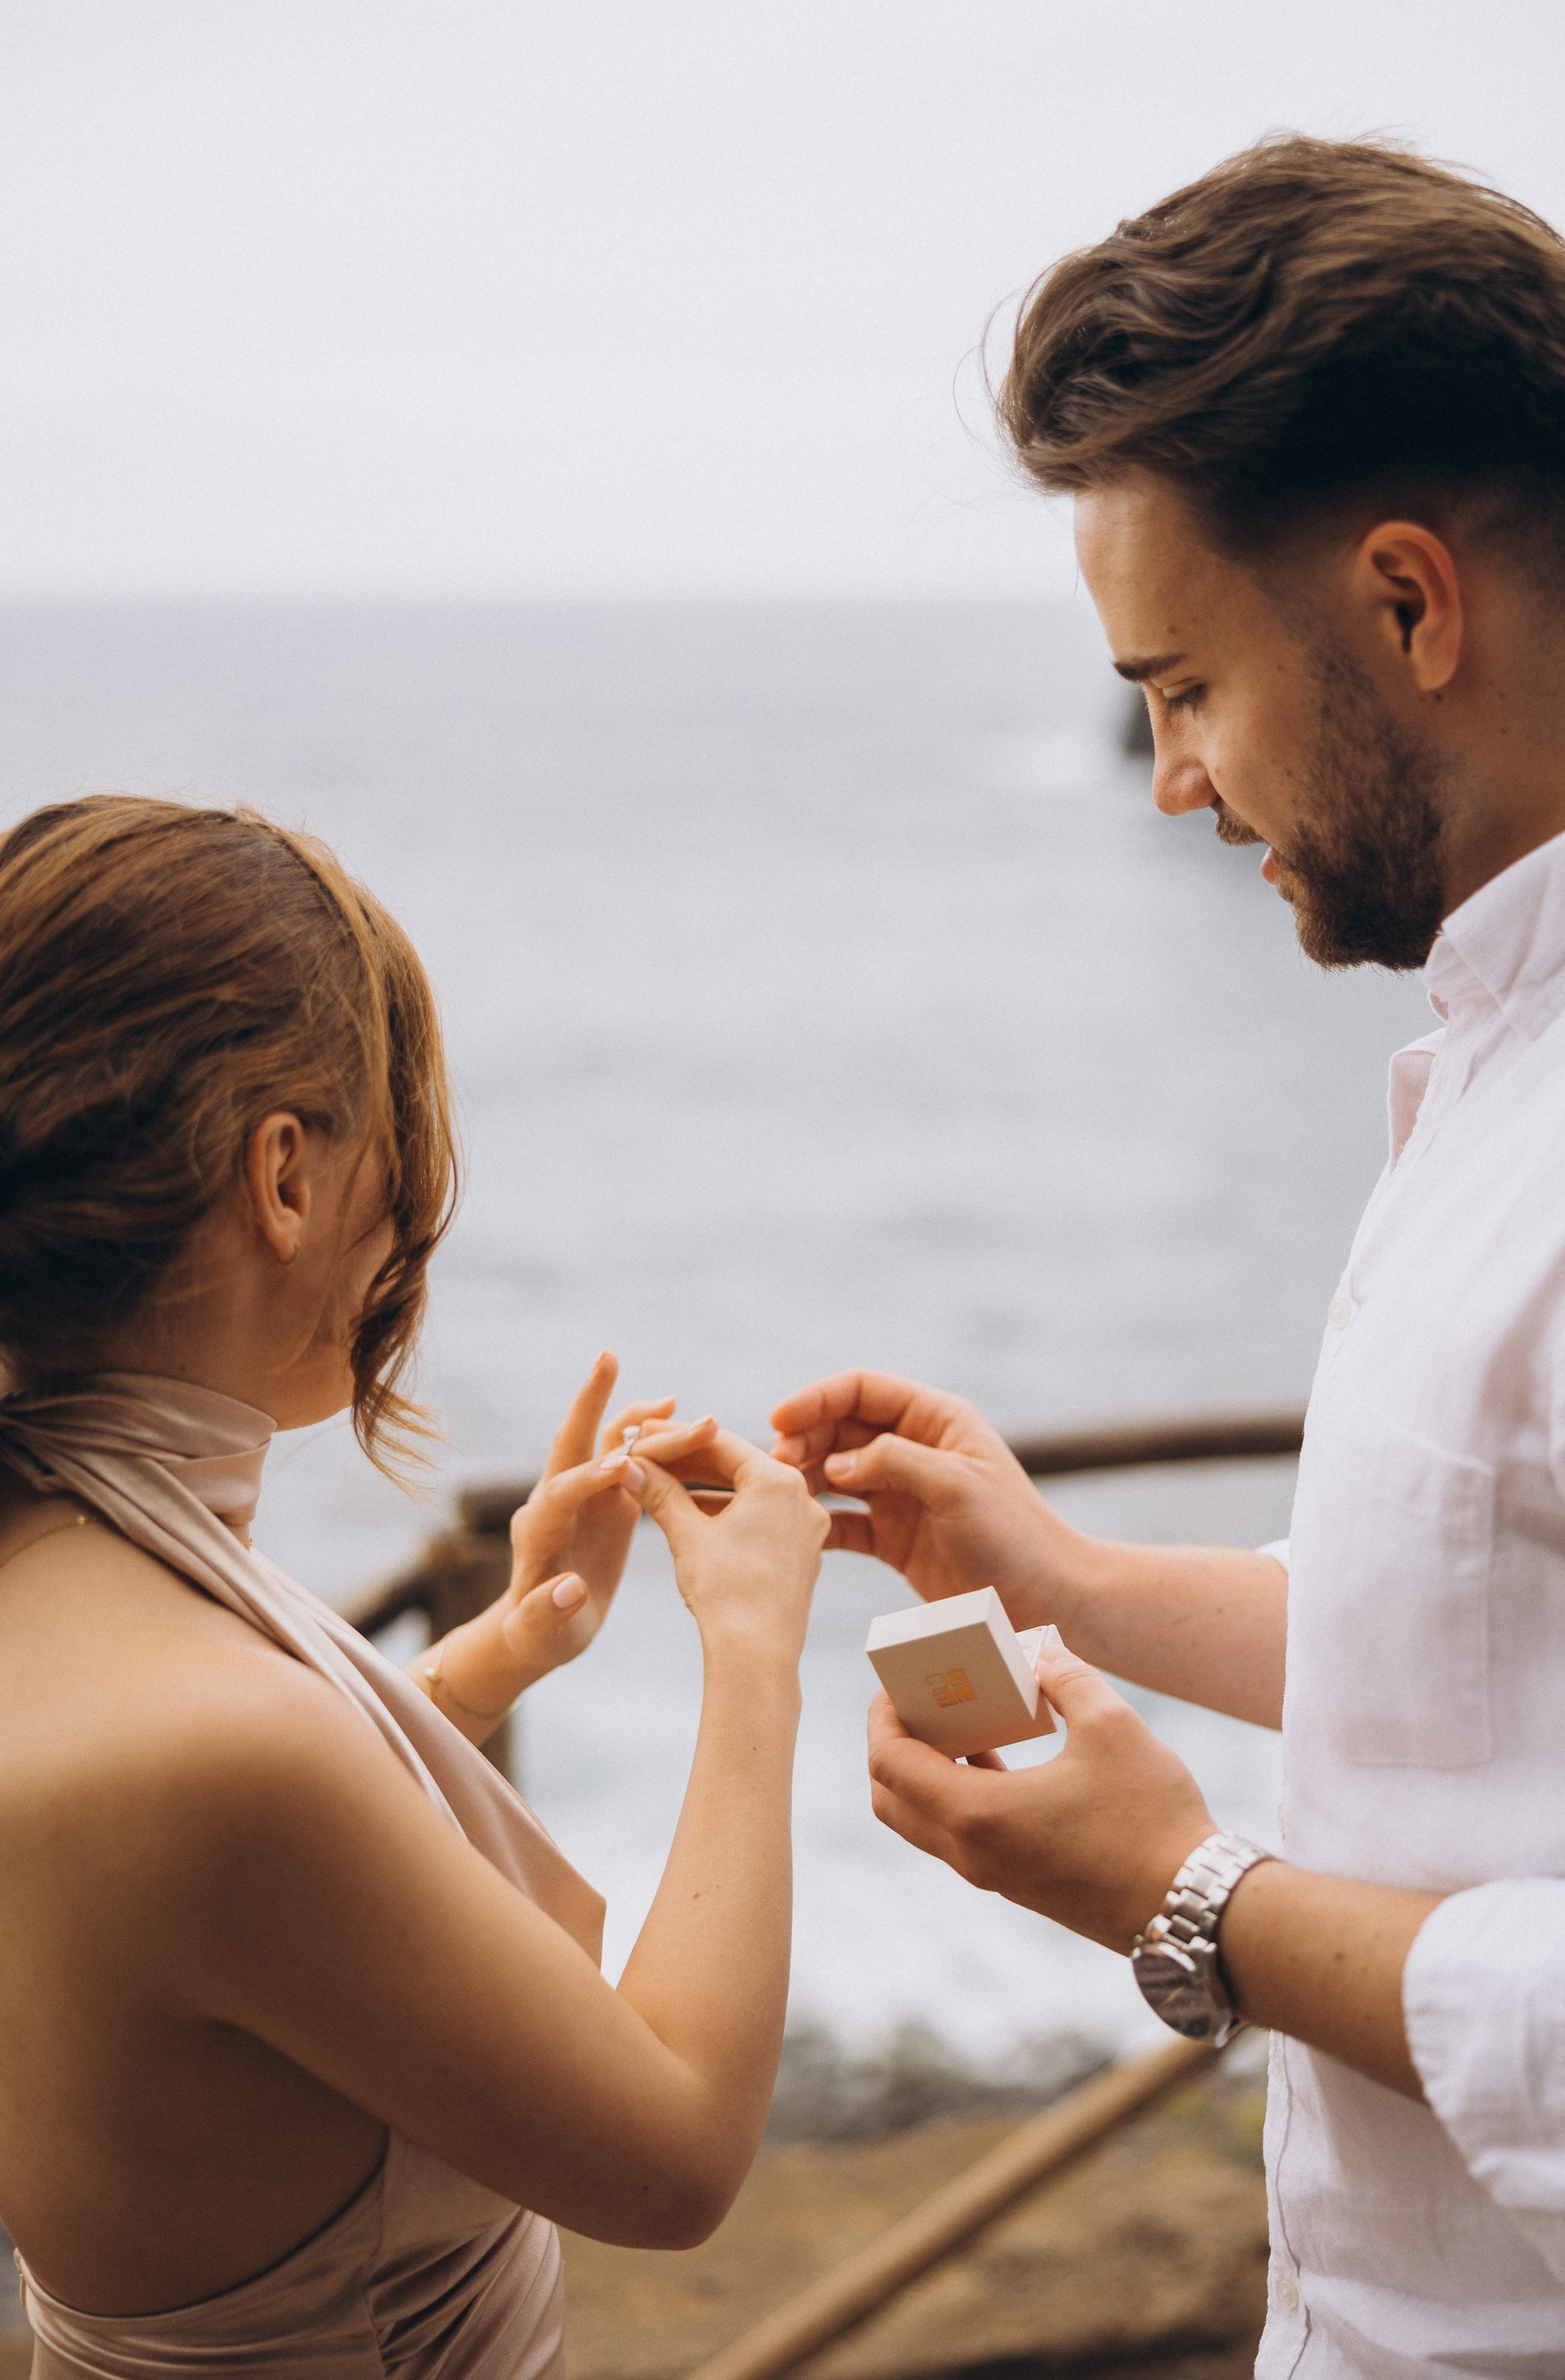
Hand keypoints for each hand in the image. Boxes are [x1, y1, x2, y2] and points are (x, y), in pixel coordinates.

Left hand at [420, 1352, 718, 1730]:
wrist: (542, 1627)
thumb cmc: (540, 1634)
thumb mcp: (541, 1632)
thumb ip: (549, 1610)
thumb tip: (569, 1588)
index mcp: (538, 1531)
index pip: (559, 1493)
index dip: (586, 1478)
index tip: (619, 1467)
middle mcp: (554, 1498)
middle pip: (570, 1443)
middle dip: (589, 1402)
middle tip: (607, 1360)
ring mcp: (580, 1492)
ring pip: (603, 1442)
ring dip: (633, 1417)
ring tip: (673, 1401)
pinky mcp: (604, 1495)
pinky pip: (625, 1455)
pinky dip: (647, 1435)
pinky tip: (677, 1418)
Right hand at [630, 1425, 829, 1669]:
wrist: (757, 1656)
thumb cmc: (726, 1593)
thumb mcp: (686, 1535)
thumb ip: (659, 1493)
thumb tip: (627, 1465)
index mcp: (779, 1481)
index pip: (720, 1442)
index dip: (675, 1437)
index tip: (644, 1435)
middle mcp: (802, 1498)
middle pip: (737, 1465)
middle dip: (689, 1462)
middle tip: (648, 1456)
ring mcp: (805, 1528)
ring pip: (748, 1494)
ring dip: (706, 1489)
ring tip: (662, 1485)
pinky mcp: (801, 1554)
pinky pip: (761, 1520)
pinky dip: (728, 1515)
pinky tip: (693, 1519)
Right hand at [771, 1369, 1074, 1629]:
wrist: (1046, 1600)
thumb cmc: (1014, 1536)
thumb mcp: (957, 1486)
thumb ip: (894, 1462)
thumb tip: (835, 1464)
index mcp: (935, 1420)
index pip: (861, 1389)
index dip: (816, 1398)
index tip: (778, 1421)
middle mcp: (914, 1450)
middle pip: (840, 1429)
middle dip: (803, 1441)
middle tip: (775, 1469)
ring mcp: (901, 1494)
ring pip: (835, 1473)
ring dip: (804, 1480)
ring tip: (777, 1500)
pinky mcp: (893, 1538)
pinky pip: (843, 1522)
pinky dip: (817, 1523)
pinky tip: (795, 1533)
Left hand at [866, 1636, 1213, 1952]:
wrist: (1191, 1907)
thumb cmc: (1151, 1818)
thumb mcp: (1112, 1725)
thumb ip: (1066, 1677)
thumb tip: (1040, 1652)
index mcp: (976, 1815)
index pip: (889, 1764)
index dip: (881, 1718)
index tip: (894, 1685)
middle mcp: (971, 1854)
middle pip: (890, 1800)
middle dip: (890, 1747)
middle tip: (916, 1704)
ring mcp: (993, 1876)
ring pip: (923, 1823)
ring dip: (924, 1772)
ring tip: (958, 1722)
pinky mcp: (1018, 1885)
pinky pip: (960, 1837)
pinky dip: (956, 1795)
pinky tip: (997, 1759)